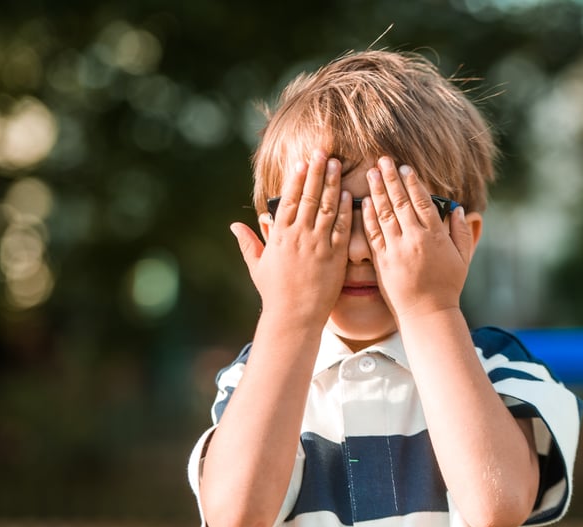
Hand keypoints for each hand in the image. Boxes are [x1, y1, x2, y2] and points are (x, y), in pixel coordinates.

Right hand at [231, 149, 351, 324]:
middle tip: (322, 153)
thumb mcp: (257, 266)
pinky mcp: (335, 257)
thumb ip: (248, 243)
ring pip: (327, 208)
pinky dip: (345, 210)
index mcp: (279, 237)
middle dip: (315, 173)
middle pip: (309, 198)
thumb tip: (234, 226)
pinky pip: (341, 228)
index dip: (296, 180)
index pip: (288, 201)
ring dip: (331, 184)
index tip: (301, 162)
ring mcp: (318, 245)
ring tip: (336, 165)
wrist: (294, 317)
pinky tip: (348, 194)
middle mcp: (298, 237)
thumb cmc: (274, 293)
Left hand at [361, 156, 474, 320]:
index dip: (413, 183)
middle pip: (401, 202)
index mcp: (435, 237)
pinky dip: (368, 217)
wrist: (427, 314)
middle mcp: (414, 239)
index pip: (422, 202)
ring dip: (377, 192)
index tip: (405, 168)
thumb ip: (462, 232)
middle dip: (391, 179)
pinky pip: (373, 235)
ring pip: (385, 214)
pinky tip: (363, 202)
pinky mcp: (382, 261)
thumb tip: (459, 209)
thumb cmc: (447, 287)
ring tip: (371, 173)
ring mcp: (396, 250)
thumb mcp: (463, 258)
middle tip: (383, 160)